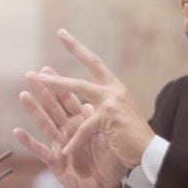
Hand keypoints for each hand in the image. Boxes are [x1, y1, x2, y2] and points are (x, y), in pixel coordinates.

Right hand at [14, 66, 126, 187]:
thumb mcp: (108, 138)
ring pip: (45, 124)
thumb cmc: (107, 163)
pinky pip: (41, 151)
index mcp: (80, 123)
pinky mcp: (55, 162)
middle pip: (53, 107)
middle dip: (43, 91)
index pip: (68, 99)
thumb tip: (93, 100)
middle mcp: (67, 131)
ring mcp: (59, 145)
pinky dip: (29, 142)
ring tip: (23, 95)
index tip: (47, 68)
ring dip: (34, 110)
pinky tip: (17, 132)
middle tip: (30, 74)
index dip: (59, 84)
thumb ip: (99, 120)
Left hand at [36, 29, 155, 170]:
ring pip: (79, 87)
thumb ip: (100, 109)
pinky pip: (83, 127)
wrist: (149, 154)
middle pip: (91, 64)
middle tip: (60, 32)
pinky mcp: (108, 117)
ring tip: (38, 80)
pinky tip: (65, 151)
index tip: (66, 35)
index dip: (81, 50)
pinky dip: (74, 141)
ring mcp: (112, 101)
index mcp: (115, 89)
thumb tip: (86, 106)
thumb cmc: (131, 139)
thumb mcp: (113, 119)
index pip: (96, 64)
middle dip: (75, 47)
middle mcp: (114, 90)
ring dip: (56, 83)